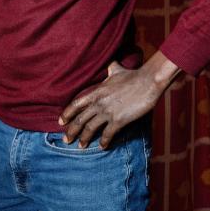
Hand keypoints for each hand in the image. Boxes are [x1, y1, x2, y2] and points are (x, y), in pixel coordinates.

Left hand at [58, 53, 179, 148]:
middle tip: (66, 140)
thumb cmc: (133, 75)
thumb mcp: (117, 70)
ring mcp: (108, 111)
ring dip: (84, 139)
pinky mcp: (119, 120)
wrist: (148, 81)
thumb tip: (111, 64)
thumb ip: (111, 69)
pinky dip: (104, 141)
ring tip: (81, 146)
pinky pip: (108, 134)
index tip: (61, 122)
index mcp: (96, 91)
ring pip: (91, 128)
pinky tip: (102, 146)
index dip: (66, 114)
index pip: (76, 104)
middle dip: (71, 131)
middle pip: (80, 119)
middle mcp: (99, 102)